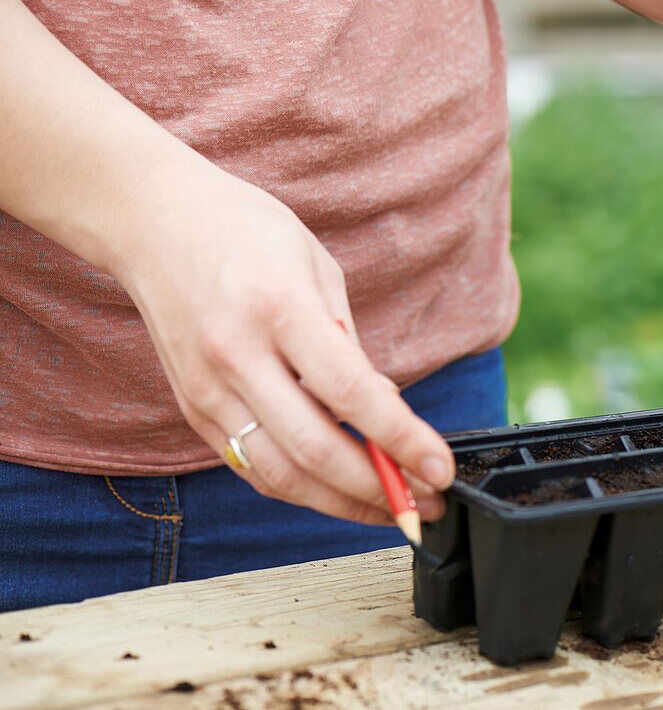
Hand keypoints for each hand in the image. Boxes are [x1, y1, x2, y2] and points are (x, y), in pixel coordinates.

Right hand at [114, 161, 454, 524]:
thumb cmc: (245, 232)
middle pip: (314, 449)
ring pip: (280, 475)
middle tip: (427, 502)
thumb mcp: (318, 268)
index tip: (439, 468)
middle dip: (380, 488)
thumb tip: (384, 407)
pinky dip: (302, 487)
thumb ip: (349, 346)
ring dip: (343, 504)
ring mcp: (207, 388)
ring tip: (392, 509)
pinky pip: (252, 465)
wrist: (154, 221)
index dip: (399, 440)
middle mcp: (236, 355)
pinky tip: (340, 491)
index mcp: (279, 308)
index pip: (349, 393)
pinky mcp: (192, 408)